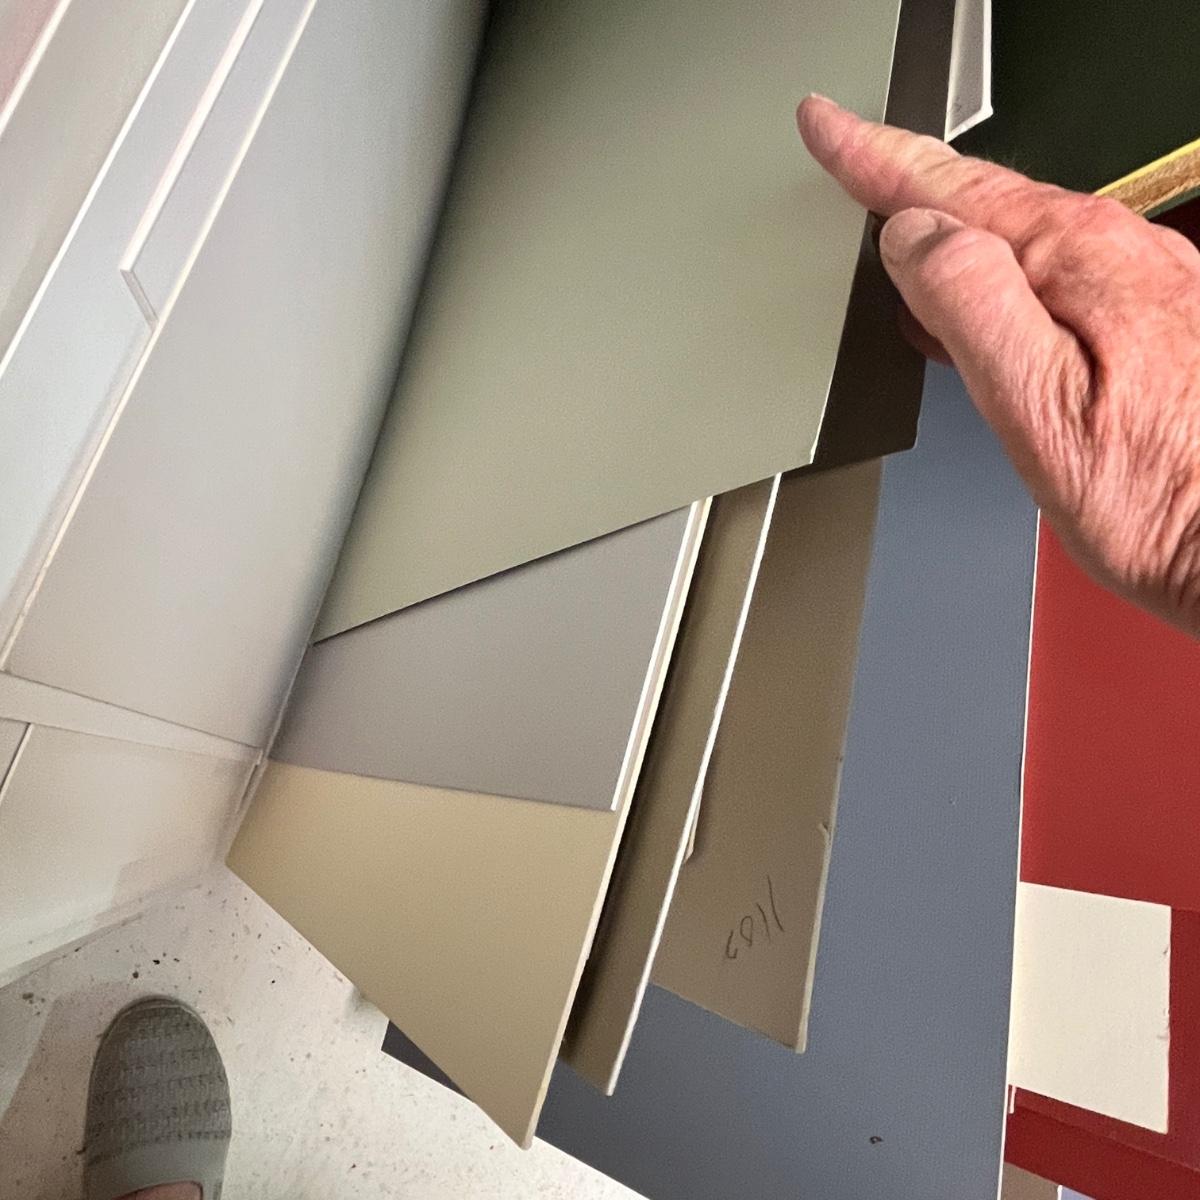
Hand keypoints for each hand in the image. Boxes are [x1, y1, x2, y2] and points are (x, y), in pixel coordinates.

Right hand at [797, 95, 1199, 634]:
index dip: (873, 155)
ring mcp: (1138, 281)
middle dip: (904, 177)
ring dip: (947, 226)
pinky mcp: (1149, 317)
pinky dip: (993, 272)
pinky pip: (1049, 270)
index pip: (948, 186)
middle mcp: (1116, 253)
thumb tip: (914, 238)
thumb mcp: (1034, 405)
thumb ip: (968, 304)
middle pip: (983, 197)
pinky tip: (972, 303)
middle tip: (846, 162)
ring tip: (889, 225)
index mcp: (1075, 261)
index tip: (827, 126)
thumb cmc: (1157, 495)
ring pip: (1016, 232)